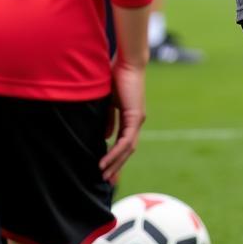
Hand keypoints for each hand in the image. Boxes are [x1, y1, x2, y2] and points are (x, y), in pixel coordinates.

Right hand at [100, 57, 145, 183]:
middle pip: (128, 149)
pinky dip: (115, 153)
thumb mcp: (108, 102)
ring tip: (104, 176)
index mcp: (131, 117)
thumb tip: (105, 137)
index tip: (107, 171)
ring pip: (128, 148)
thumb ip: (108, 119)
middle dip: (118, 166)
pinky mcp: (136, 116)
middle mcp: (137, 120)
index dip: (116, 157)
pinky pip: (126, 140)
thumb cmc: (116, 76)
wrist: (127, 61)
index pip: (125, 142)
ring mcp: (138, 119)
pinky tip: (105, 162)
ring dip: (116, 163)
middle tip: (108, 182)